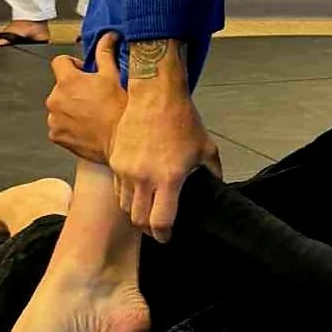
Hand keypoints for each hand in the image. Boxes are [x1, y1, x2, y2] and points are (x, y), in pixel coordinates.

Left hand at [45, 32, 124, 162]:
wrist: (121, 141)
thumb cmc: (118, 108)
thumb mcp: (114, 76)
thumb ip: (105, 53)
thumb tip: (108, 36)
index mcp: (67, 81)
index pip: (59, 61)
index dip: (72, 64)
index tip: (84, 72)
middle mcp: (55, 99)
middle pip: (60, 86)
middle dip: (73, 88)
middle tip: (94, 95)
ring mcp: (54, 119)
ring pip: (59, 105)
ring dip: (70, 106)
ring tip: (91, 112)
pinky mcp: (56, 135)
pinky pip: (59, 124)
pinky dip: (69, 124)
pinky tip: (86, 126)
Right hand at [107, 39, 215, 240]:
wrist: (155, 95)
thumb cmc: (182, 120)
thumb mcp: (206, 147)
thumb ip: (213, 171)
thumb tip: (217, 184)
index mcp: (169, 178)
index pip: (161, 221)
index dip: (164, 234)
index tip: (167, 236)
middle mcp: (144, 178)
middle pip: (139, 220)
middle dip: (148, 229)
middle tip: (156, 228)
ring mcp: (126, 170)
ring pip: (125, 206)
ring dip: (136, 213)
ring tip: (147, 210)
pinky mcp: (115, 161)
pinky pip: (118, 189)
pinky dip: (126, 196)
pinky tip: (137, 191)